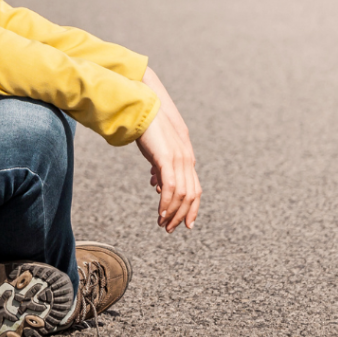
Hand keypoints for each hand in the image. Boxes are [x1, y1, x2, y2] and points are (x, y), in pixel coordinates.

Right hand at [135, 68, 201, 231]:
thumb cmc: (147, 127)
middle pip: (192, 195)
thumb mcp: (157, 151)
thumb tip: (159, 185)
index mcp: (186, 158)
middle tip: (171, 228)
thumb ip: (160, 168)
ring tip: (162, 224)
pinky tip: (160, 212)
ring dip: (172, 213)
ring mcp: (179, 159)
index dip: (192, 208)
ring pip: (182, 195)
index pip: (195, 189)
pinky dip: (167, 203)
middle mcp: (187, 159)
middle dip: (182, 215)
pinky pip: (171, 187)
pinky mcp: (168, 158)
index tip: (185, 223)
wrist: (142, 108)